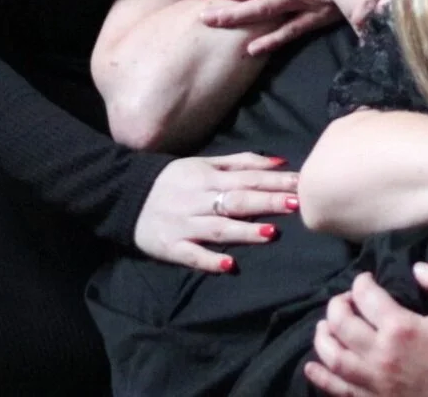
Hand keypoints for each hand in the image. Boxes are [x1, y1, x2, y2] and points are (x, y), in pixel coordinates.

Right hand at [133, 151, 298, 271]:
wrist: (125, 196)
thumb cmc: (175, 179)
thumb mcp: (205, 163)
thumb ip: (242, 162)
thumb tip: (280, 161)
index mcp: (208, 177)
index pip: (248, 179)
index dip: (275, 182)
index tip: (301, 184)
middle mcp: (198, 200)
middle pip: (237, 201)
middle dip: (267, 203)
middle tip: (296, 205)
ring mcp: (184, 225)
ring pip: (218, 228)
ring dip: (244, 232)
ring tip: (271, 234)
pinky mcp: (170, 247)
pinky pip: (191, 255)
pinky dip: (210, 260)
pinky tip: (229, 265)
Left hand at [305, 264, 427, 396]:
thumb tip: (417, 266)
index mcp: (401, 328)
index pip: (366, 297)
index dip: (361, 283)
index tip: (366, 280)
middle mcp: (381, 354)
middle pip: (342, 324)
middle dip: (337, 305)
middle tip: (344, 300)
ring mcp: (375, 382)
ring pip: (334, 357)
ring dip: (323, 338)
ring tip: (324, 326)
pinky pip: (340, 390)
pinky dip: (322, 378)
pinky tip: (312, 368)